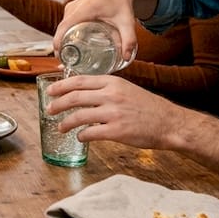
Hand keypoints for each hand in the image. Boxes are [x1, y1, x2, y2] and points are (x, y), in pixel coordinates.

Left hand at [44, 73, 182, 149]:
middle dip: (57, 104)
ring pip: (79, 116)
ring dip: (66, 123)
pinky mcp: (117, 131)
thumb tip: (83, 93)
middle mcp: (111, 95)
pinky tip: (80, 136)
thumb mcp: (126, 89)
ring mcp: (113, 113)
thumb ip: (106, 89)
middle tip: (49, 109)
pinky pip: (90, 133)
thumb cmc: (148, 107)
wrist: (169, 123)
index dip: (61, 86)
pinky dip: (81, 135)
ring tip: (60, 127)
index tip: (50, 91)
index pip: (79, 81)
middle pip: (75, 97)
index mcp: (113, 82)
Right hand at [53, 0, 145, 60]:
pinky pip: (65, 22)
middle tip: (66, 63)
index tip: (59, 56)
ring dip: (62, 40)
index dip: (58, 42)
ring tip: (68, 56)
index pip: (64, 27)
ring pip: (62, 26)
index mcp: (84, 9)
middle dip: (60, 46)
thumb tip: (126, 57)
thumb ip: (129, 39)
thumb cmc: (122, 2)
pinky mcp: (73, 8)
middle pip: (61, 29)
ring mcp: (72, 6)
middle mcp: (75, 7)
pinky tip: (70, 45)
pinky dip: (65, 33)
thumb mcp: (126, 21)